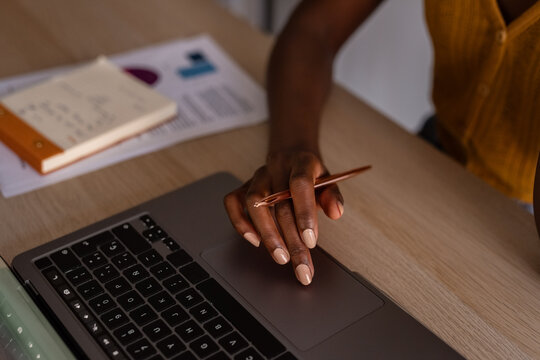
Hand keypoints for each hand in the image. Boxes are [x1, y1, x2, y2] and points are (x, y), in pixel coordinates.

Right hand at [224, 150, 343, 284]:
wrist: (292, 154)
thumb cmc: (310, 174)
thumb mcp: (328, 180)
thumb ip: (332, 196)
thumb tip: (336, 212)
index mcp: (301, 162)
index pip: (300, 185)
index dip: (304, 213)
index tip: (310, 241)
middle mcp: (277, 167)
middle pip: (280, 204)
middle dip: (291, 240)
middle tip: (301, 267)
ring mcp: (258, 176)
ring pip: (254, 203)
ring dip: (267, 234)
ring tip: (280, 258)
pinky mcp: (244, 186)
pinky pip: (232, 201)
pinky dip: (240, 222)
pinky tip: (255, 241)